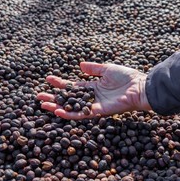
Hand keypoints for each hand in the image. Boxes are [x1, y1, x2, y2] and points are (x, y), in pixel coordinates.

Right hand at [37, 62, 151, 119]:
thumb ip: (94, 69)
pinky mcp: (98, 112)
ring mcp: (94, 106)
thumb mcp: (108, 69)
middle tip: (39, 96)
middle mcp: (92, 98)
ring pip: (71, 108)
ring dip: (57, 107)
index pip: (73, 87)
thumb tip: (79, 66)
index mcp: (93, 87)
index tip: (48, 79)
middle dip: (53, 97)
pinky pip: (81, 114)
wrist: (140, 88)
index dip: (60, 83)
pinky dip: (69, 114)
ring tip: (43, 105)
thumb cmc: (128, 78)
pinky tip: (57, 112)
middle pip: (68, 99)